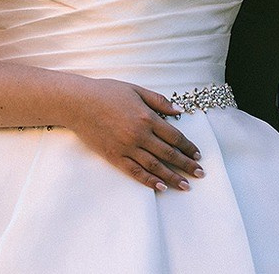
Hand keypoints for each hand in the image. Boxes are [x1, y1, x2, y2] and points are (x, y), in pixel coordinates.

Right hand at [65, 79, 203, 190]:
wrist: (79, 103)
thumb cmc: (107, 92)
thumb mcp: (137, 90)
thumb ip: (159, 101)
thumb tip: (179, 112)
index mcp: (147, 117)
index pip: (174, 136)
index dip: (188, 147)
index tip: (197, 155)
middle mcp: (140, 135)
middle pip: (168, 153)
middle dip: (186, 164)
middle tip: (200, 173)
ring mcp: (127, 148)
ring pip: (154, 166)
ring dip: (172, 177)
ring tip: (185, 185)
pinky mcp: (114, 157)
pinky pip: (135, 172)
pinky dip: (148, 181)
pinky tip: (160, 187)